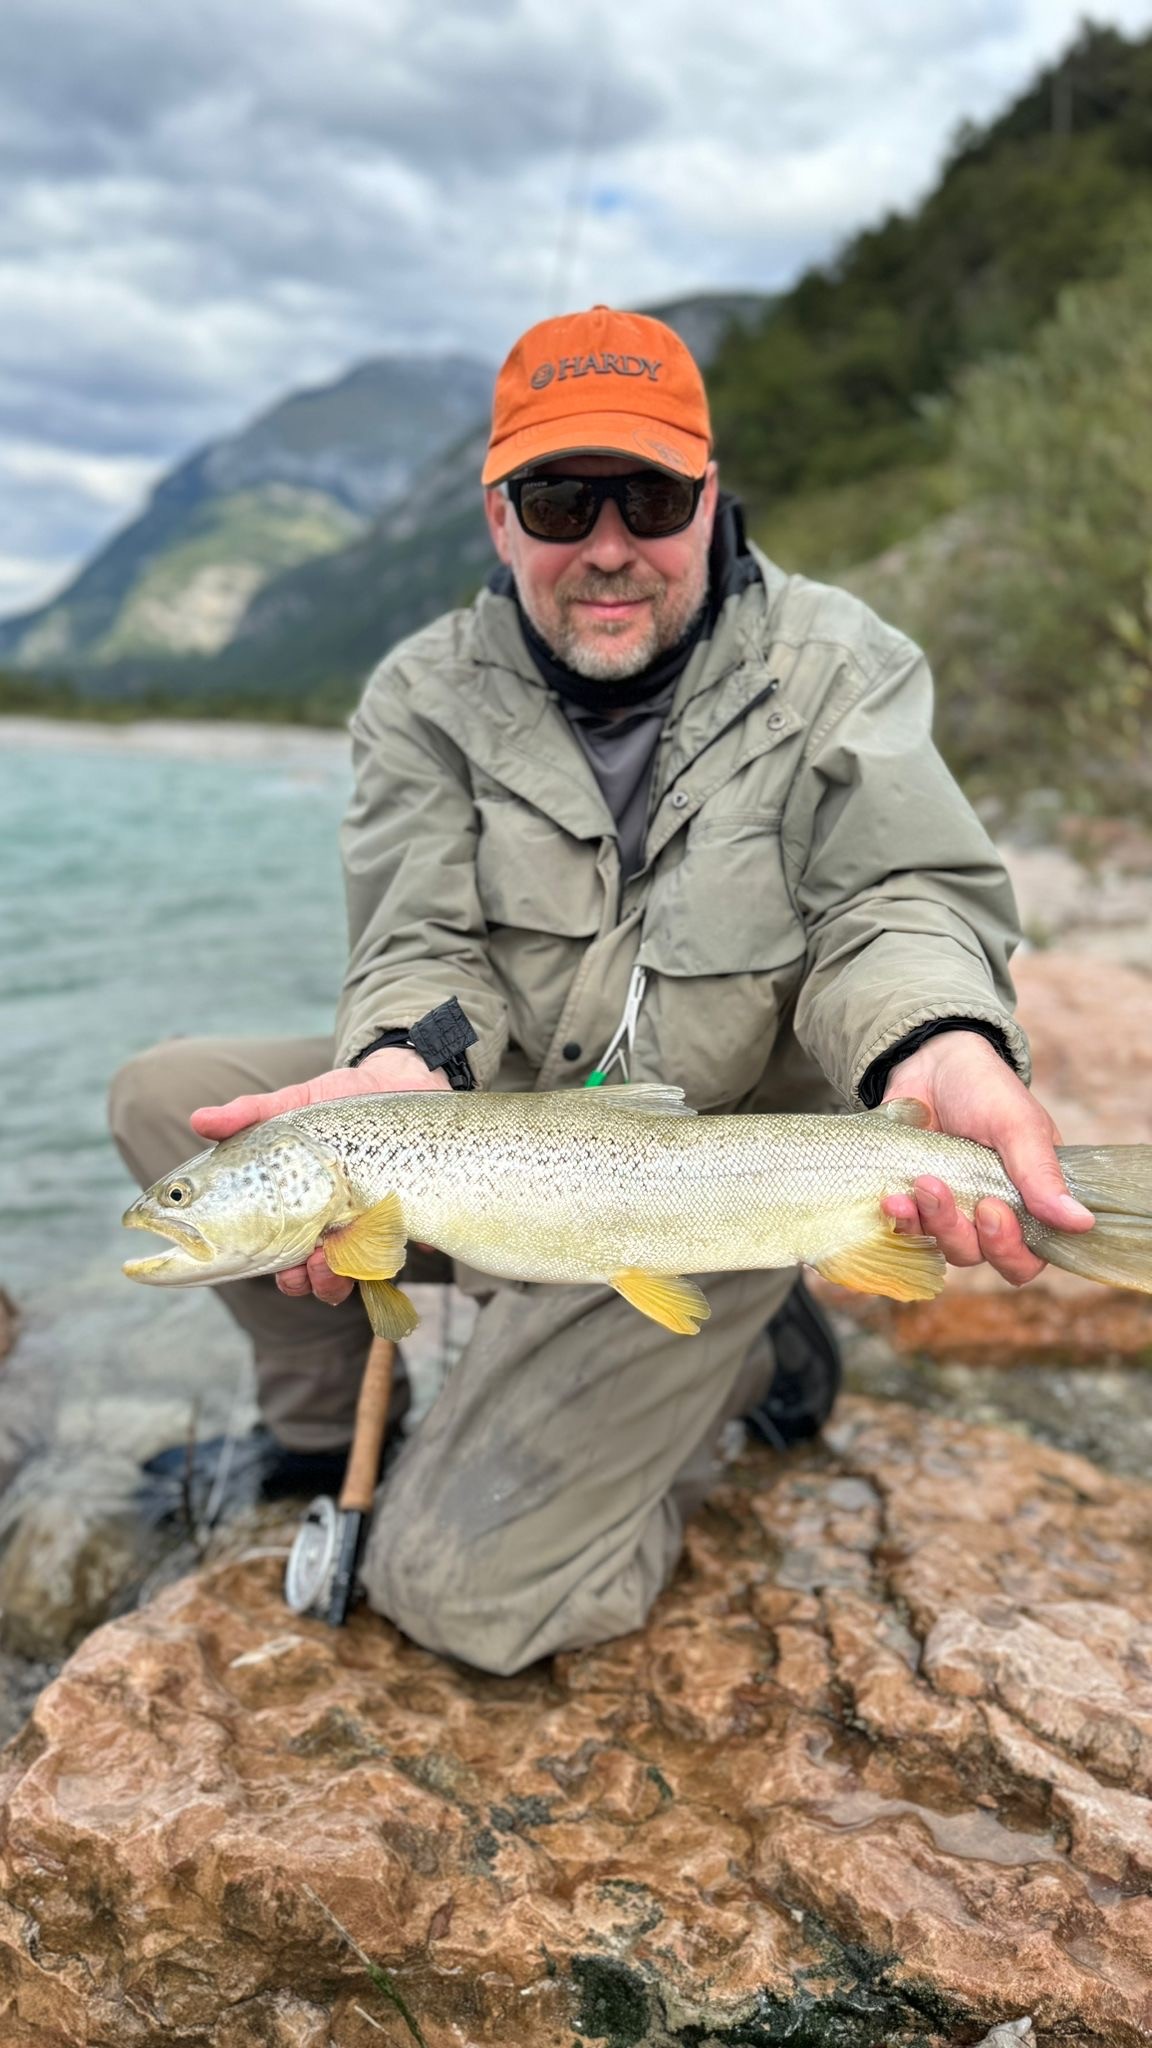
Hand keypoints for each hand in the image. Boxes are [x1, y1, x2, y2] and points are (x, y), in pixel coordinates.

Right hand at [190, 1048, 450, 1305]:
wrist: (400, 1081)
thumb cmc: (339, 1101)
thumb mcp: (291, 1105)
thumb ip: (248, 1115)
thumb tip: (198, 1120)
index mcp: (300, 1210)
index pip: (277, 1256)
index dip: (271, 1270)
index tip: (270, 1266)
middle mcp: (333, 1226)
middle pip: (312, 1276)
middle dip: (306, 1281)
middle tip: (306, 1265)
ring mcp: (370, 1225)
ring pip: (351, 1275)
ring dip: (339, 1278)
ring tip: (336, 1257)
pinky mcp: (408, 1217)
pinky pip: (396, 1250)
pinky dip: (387, 1252)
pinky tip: (385, 1239)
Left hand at [878, 1031, 1093, 1286]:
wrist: (930, 1062)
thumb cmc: (985, 1090)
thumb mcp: (1018, 1126)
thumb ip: (1042, 1176)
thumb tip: (1081, 1223)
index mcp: (1030, 1201)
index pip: (1028, 1257)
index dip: (1010, 1249)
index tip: (991, 1209)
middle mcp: (991, 1215)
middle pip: (982, 1257)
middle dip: (961, 1232)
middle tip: (943, 1189)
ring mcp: (951, 1212)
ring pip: (944, 1247)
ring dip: (930, 1222)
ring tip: (921, 1182)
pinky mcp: (914, 1204)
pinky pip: (908, 1231)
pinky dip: (901, 1219)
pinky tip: (892, 1199)